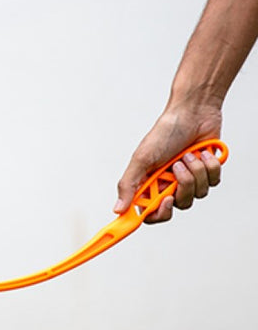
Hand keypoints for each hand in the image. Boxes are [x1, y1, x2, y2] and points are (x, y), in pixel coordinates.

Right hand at [114, 107, 222, 222]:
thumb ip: (128, 186)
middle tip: (174, 172)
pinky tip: (201, 153)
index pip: (148, 212)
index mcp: (148, 183)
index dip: (152, 215)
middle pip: (175, 206)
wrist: (193, 114)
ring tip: (187, 156)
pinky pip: (212, 183)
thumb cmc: (164, 132)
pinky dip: (208, 166)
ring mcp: (188, 180)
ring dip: (194, 172)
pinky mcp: (206, 174)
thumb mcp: (141, 159)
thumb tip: (117, 209)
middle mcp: (167, 184)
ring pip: (197, 195)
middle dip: (179, 187)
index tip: (156, 207)